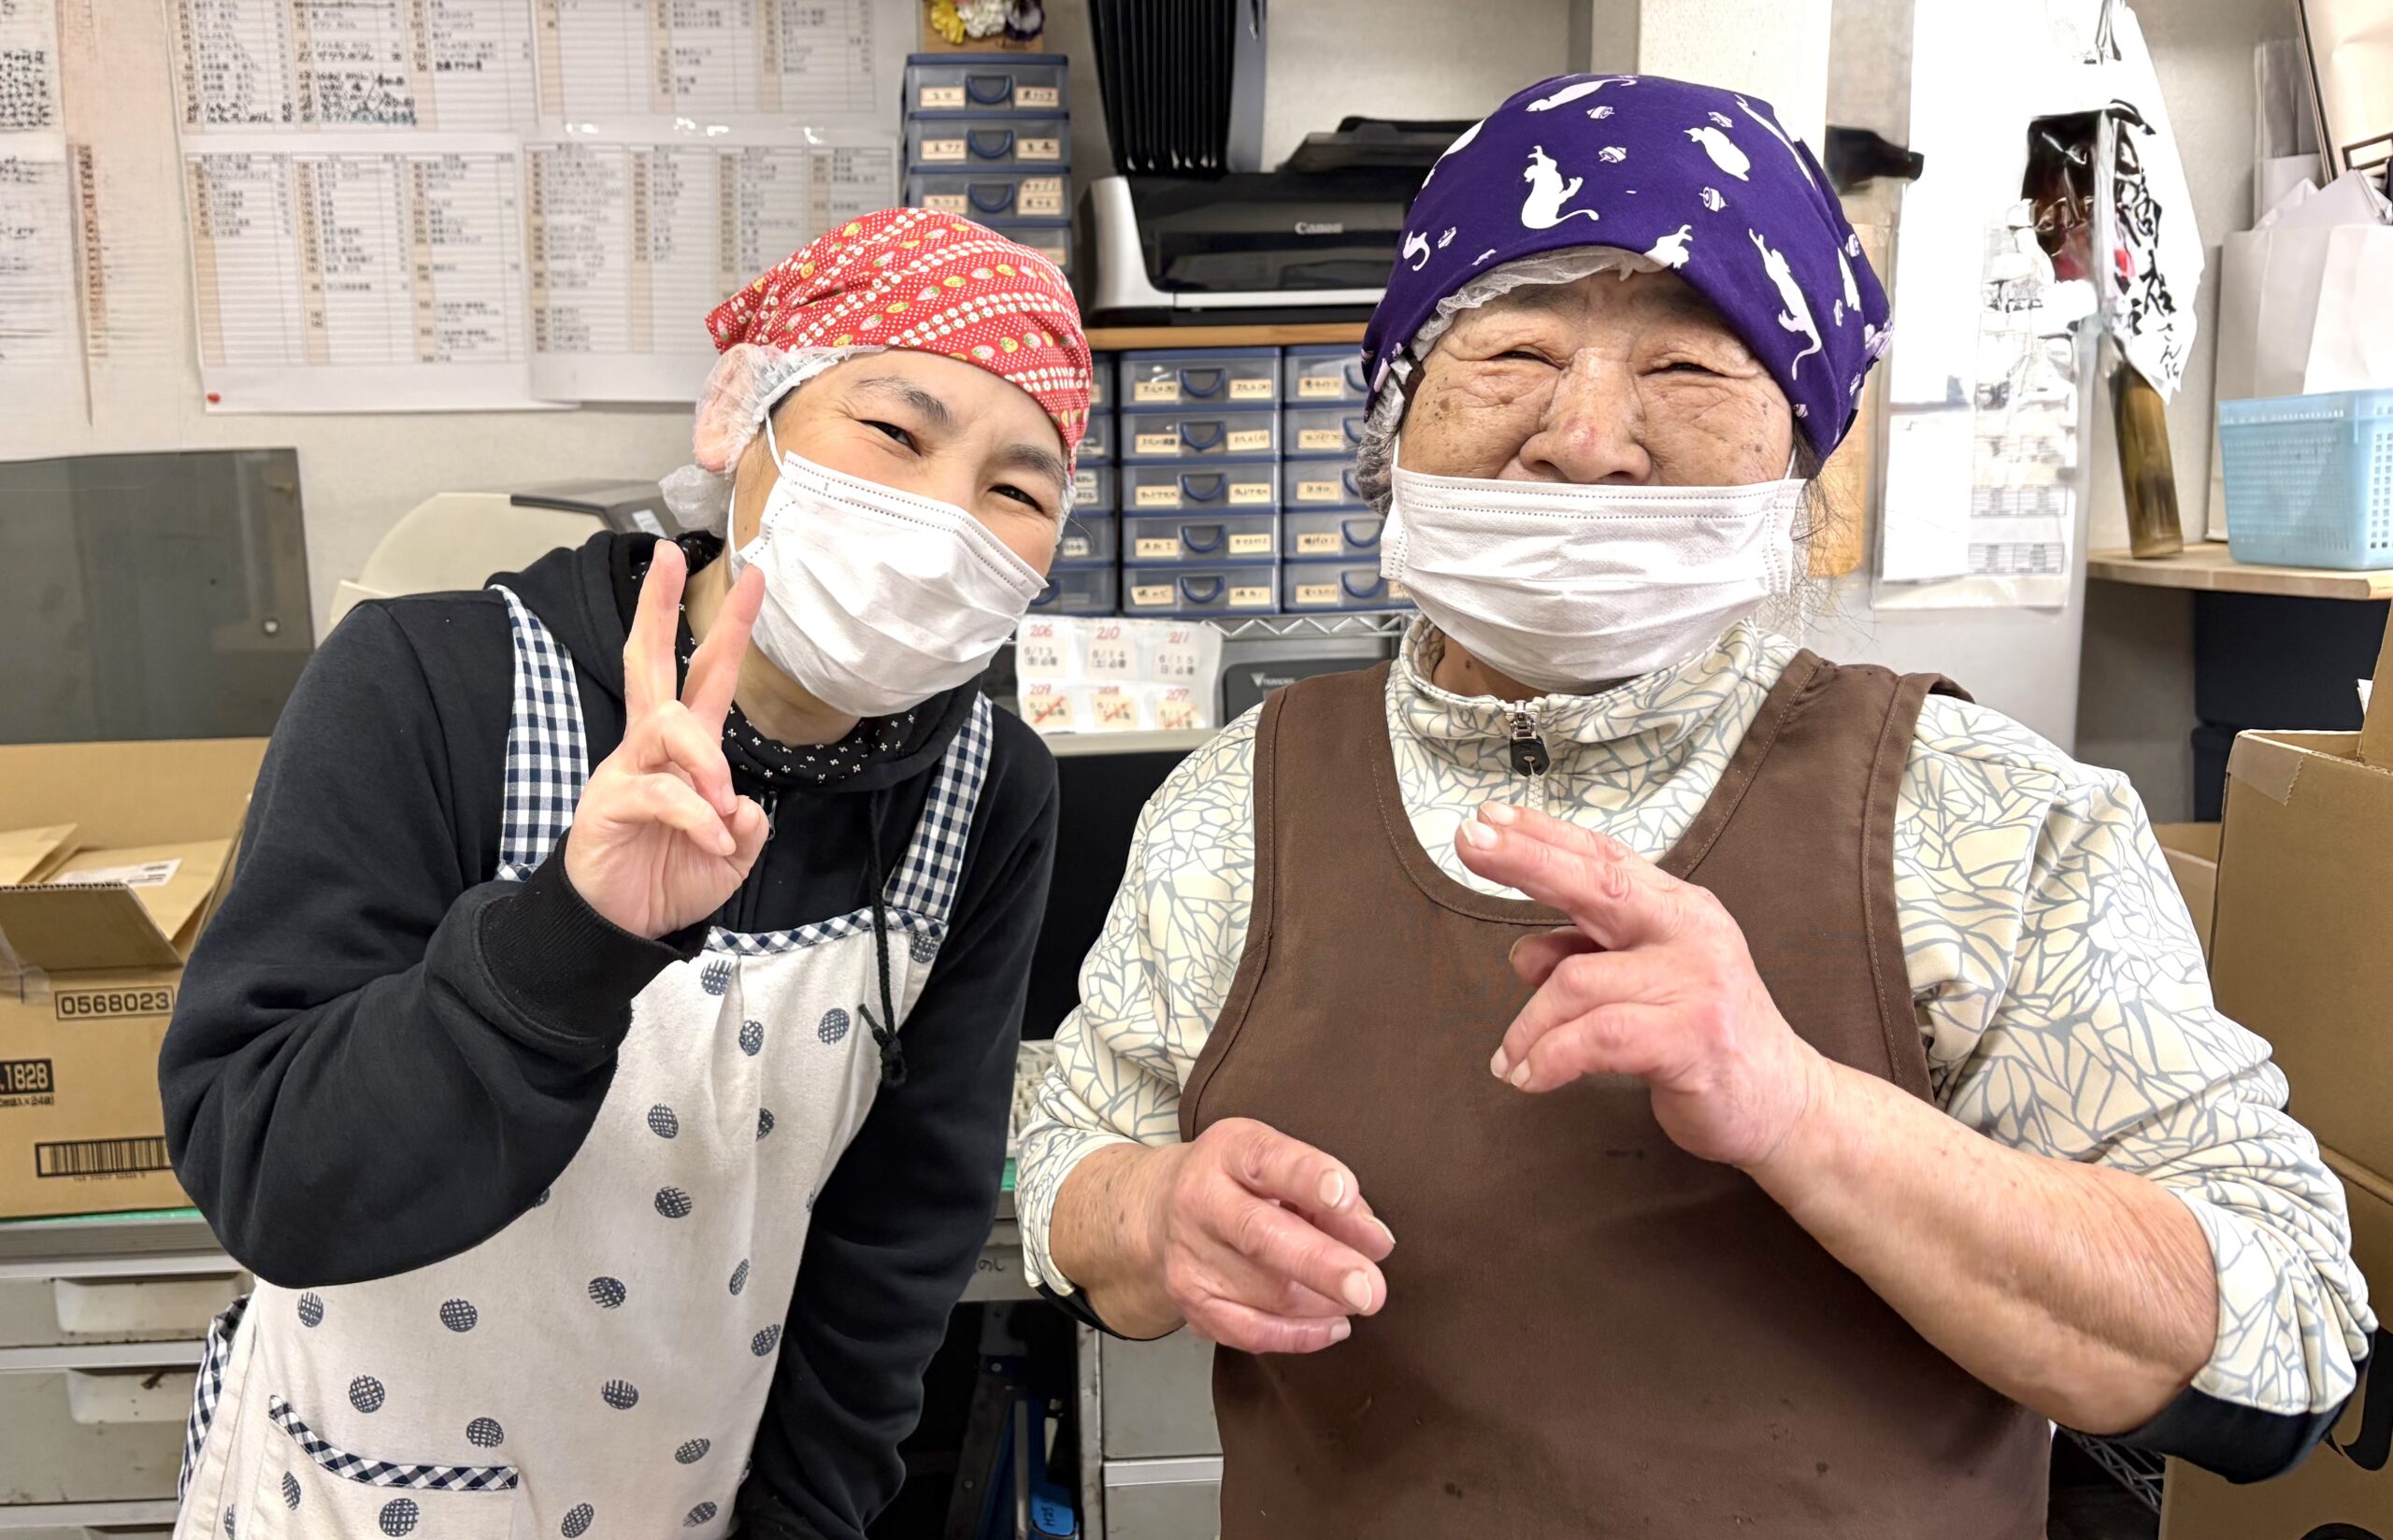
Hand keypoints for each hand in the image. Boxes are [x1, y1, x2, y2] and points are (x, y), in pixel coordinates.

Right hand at [563, 541, 770, 938]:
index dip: (731, 630)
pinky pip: (661, 794)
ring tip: (724, 799)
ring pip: (665, 727)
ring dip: (706, 758)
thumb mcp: (732, 854)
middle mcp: (650, 747)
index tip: (753, 578)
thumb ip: (747, 823)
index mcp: (684, 749)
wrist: (619, 928)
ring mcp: (625, 771)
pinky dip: (697, 818)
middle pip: (651, 662)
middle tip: (669, 558)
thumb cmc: (669, 879)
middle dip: (660, 609)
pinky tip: (713, 842)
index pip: (708, 675)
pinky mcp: (609, 805)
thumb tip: (746, 803)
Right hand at [1136, 1119, 1395, 1353]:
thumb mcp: (1283, 1164)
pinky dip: (1301, 1335)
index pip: (1268, 1160)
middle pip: (1262, 1236)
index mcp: (1229, 1152)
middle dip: (1321, 1264)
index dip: (1307, 1176)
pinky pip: (1251, 1331)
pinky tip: (1336, 1324)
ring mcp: (1191, 1256)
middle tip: (1369, 1288)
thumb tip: (1376, 1242)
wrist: (1159, 1211)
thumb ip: (1331, 1196)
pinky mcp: (1191, 1301)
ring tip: (1361, 1295)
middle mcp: (1201, 1201)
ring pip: (1268, 1293)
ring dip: (1325, 1301)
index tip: (1344, 1192)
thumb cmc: (1242, 1183)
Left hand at [1455, 802, 1827, 1169]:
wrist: (1784, 1103)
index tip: (1489, 817)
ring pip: (1576, 980)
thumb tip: (1522, 953)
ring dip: (1528, 1025)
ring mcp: (1697, 981)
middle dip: (1526, 860)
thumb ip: (1587, 958)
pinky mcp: (1693, 1037)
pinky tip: (1530, 1076)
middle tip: (1469, 842)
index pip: (1605, 857)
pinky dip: (1550, 1057)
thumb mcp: (1644, 985)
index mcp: (1678, 909)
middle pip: (1597, 882)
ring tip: (1510, 1058)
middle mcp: (1691, 931)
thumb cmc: (1704, 1038)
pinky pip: (1596, 1037)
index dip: (1544, 834)